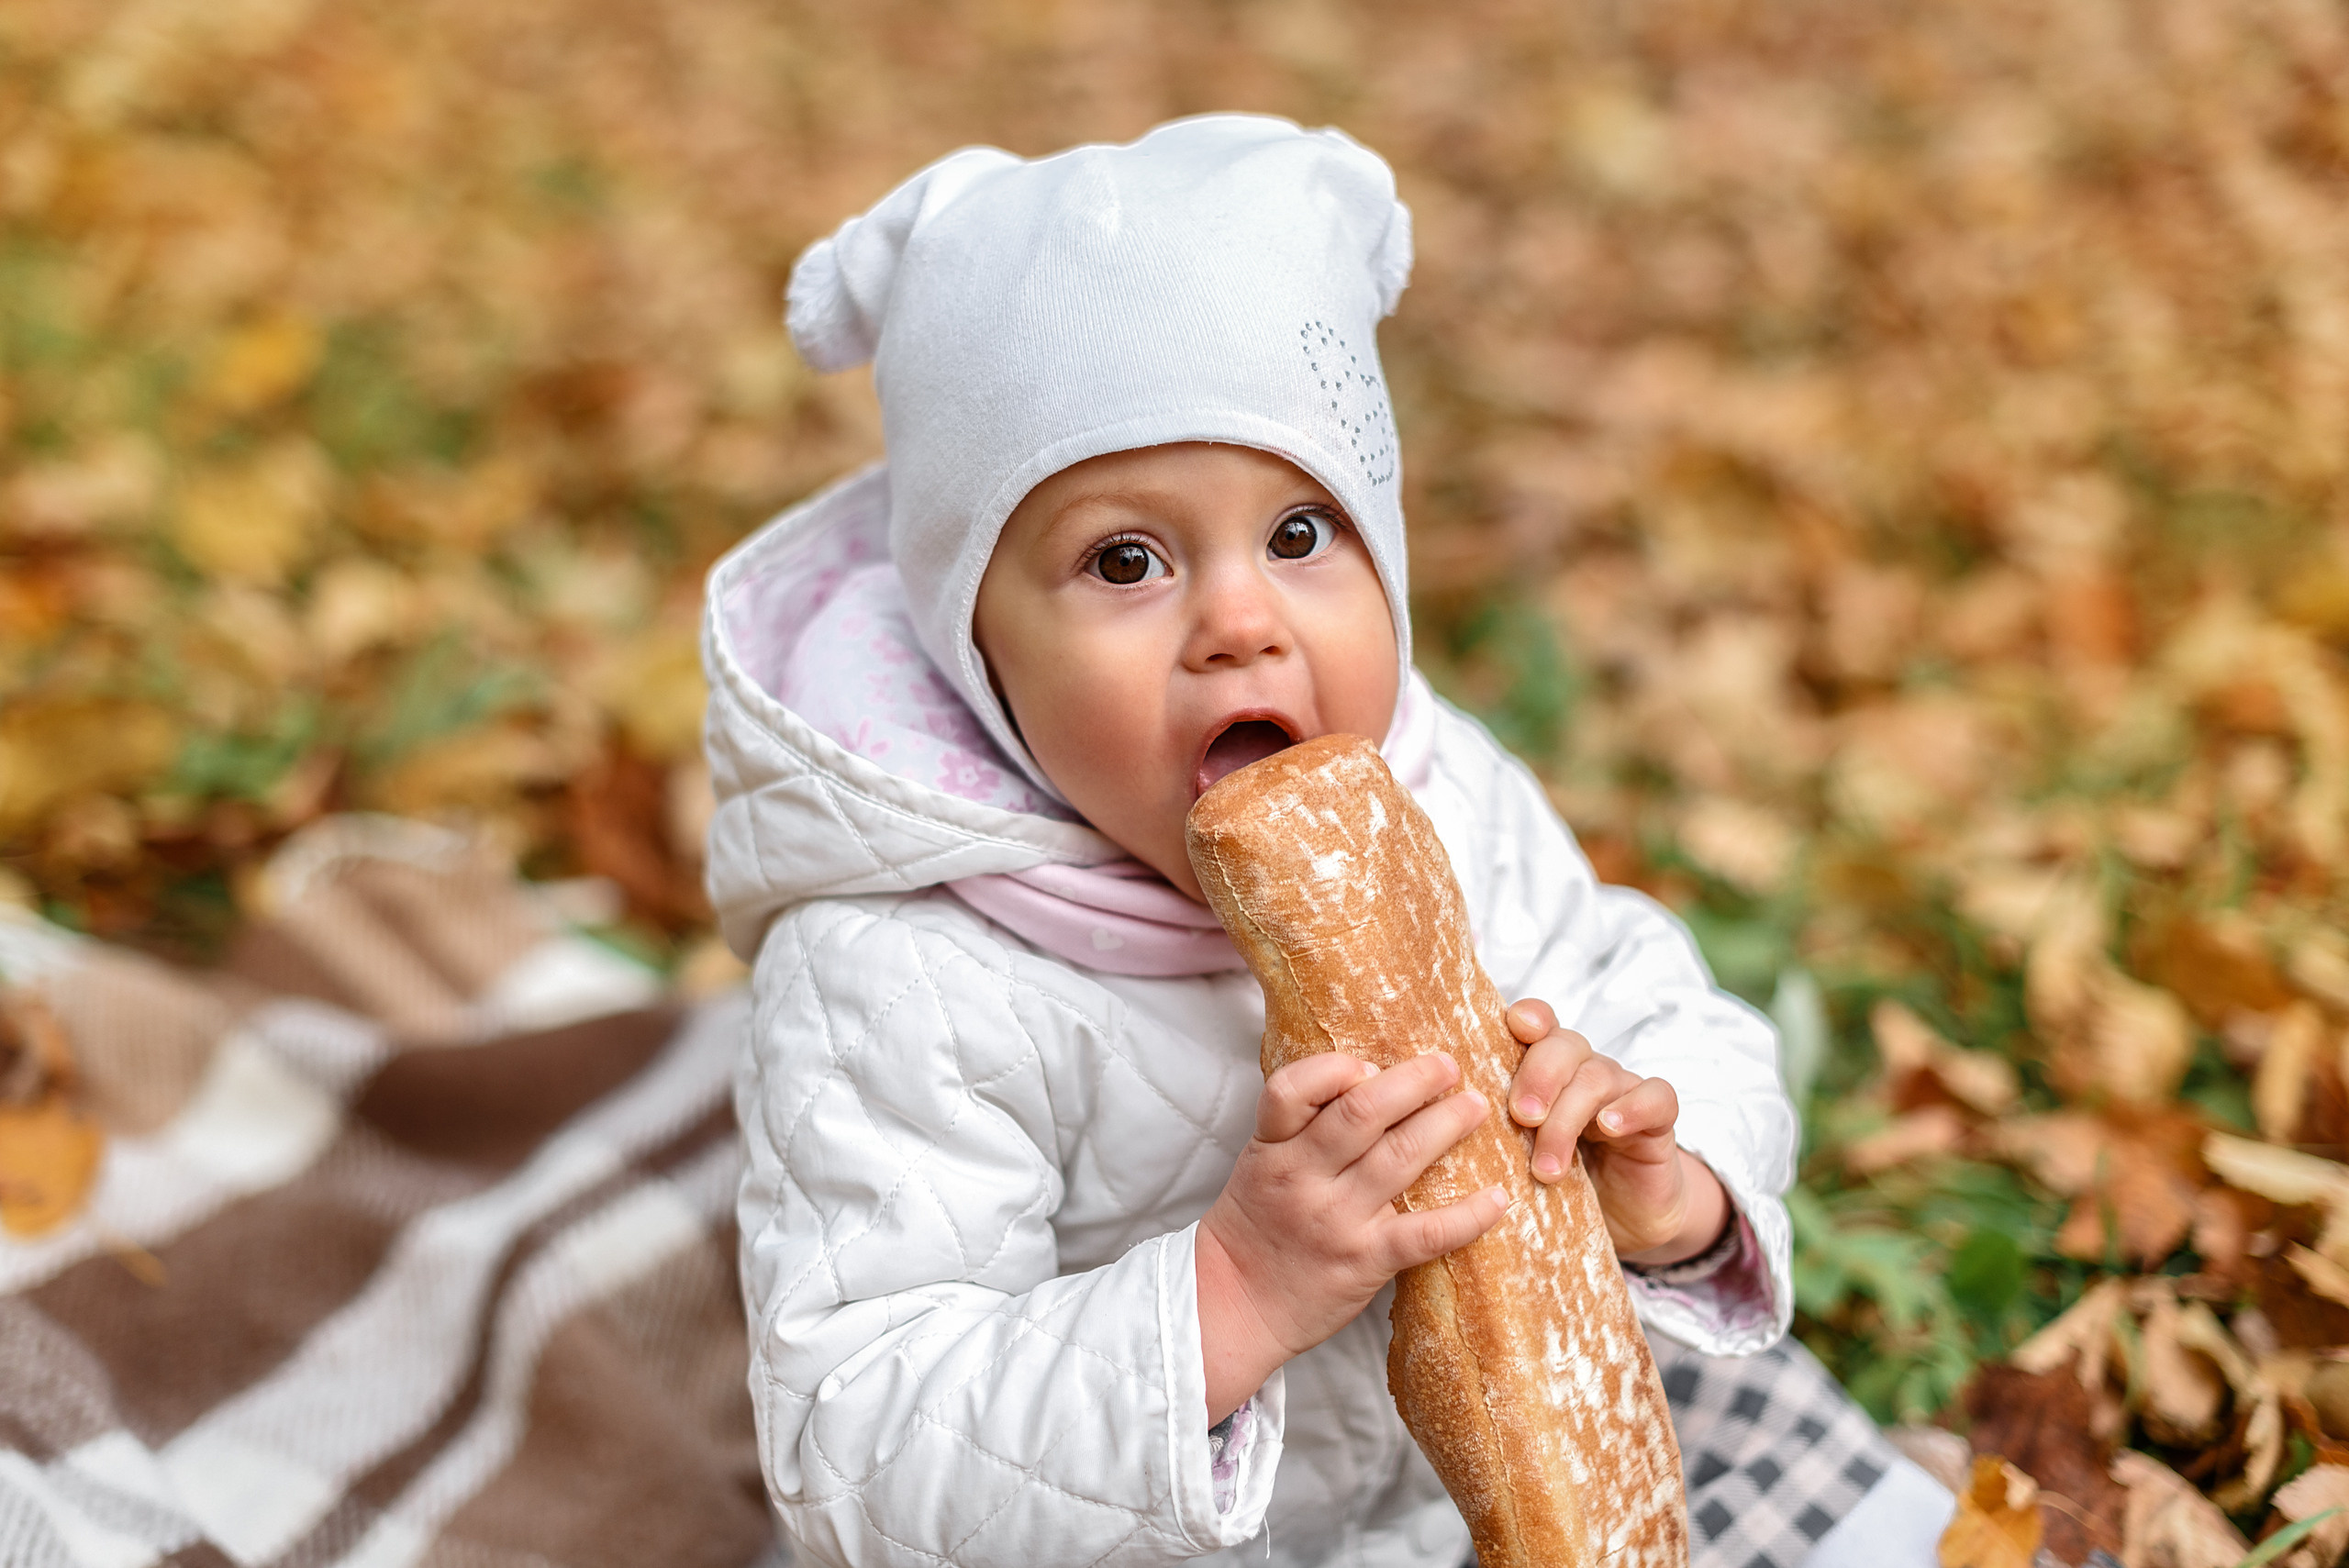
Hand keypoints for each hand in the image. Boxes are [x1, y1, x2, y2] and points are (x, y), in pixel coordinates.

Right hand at [1195, 1051, 1509, 1421]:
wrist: (1234, 1307)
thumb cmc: (1255, 1229)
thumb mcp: (1260, 1164)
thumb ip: (1301, 1127)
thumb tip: (1369, 1082)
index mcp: (1272, 1148)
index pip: (1290, 1090)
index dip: (1334, 1069)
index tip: (1370, 1066)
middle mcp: (1303, 1177)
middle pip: (1361, 1113)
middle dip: (1413, 1082)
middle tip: (1447, 1067)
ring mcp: (1336, 1220)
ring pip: (1399, 1158)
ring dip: (1446, 1126)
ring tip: (1474, 1107)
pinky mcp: (1365, 1261)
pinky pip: (1426, 1233)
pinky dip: (1469, 1214)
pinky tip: (1497, 1198)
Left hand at [1502, 998, 1728, 1266]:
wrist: (1621, 1222)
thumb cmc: (1557, 1184)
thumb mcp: (1515, 1156)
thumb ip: (1486, 1130)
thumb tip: (1434, 1122)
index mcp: (1545, 1070)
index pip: (1539, 1024)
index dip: (1529, 1017)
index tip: (1514, 1026)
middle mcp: (1583, 1071)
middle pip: (1564, 1045)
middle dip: (1539, 1076)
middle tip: (1520, 1116)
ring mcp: (1622, 1091)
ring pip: (1598, 1076)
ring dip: (1568, 1118)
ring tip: (1546, 1166)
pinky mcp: (1658, 1121)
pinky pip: (1656, 1096)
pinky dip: (1632, 1108)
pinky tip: (1609, 1127)